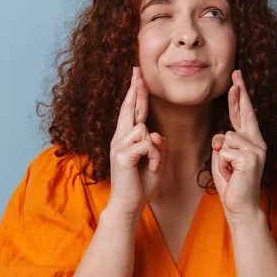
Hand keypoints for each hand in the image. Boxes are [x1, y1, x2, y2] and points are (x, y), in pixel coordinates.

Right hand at [106, 67, 165, 218]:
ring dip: (156, 150)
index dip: (135, 92)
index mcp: (126, 138)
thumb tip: (155, 133)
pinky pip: (146, 144)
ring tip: (152, 166)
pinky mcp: (121, 155)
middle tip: (137, 71)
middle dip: (135, 89)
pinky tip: (150, 168)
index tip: (136, 76)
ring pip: (145, 129)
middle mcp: (119, 138)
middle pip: (129, 108)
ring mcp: (118, 145)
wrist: (128, 205)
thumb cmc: (141, 184)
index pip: (132, 110)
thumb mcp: (155, 161)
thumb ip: (157, 145)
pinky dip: (154, 157)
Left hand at [211, 70, 267, 221]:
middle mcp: (257, 142)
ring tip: (229, 170)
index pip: (243, 114)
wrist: (240, 206)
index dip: (240, 97)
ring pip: (225, 137)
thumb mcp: (223, 158)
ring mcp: (257, 149)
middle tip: (237, 72)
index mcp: (251, 141)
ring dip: (220, 156)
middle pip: (245, 112)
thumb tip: (221, 136)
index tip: (237, 80)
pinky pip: (225, 150)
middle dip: (240, 91)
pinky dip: (223, 163)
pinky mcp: (252, 158)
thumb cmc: (232, 183)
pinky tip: (232, 173)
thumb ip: (223, 144)